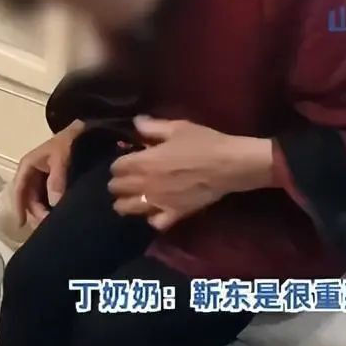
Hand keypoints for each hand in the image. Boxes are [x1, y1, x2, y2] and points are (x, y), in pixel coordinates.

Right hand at [14, 121, 83, 226]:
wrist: (85, 131)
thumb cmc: (69, 142)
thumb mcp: (61, 157)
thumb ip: (57, 180)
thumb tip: (54, 204)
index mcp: (27, 166)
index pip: (19, 190)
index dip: (19, 208)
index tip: (21, 224)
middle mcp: (31, 173)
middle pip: (28, 198)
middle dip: (36, 212)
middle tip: (47, 225)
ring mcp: (42, 177)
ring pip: (38, 199)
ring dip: (44, 211)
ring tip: (53, 223)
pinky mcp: (53, 181)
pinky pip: (48, 197)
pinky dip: (52, 206)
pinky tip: (59, 215)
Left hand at [108, 117, 273, 231]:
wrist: (228, 165)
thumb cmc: (203, 143)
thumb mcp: (177, 128)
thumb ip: (152, 127)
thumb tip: (135, 123)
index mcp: (144, 162)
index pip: (116, 168)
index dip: (118, 164)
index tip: (126, 160)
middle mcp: (145, 185)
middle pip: (117, 189)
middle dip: (118, 183)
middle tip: (127, 178)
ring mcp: (158, 203)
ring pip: (128, 209)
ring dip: (126, 202)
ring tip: (133, 197)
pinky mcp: (174, 215)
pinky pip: (154, 223)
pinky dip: (151, 218)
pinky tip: (154, 211)